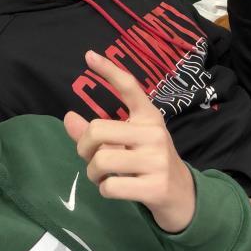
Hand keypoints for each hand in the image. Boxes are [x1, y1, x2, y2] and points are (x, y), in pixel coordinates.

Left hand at [64, 51, 195, 232]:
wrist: (183, 195)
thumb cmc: (148, 163)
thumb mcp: (128, 142)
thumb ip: (98, 133)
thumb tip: (68, 118)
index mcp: (149, 117)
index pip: (129, 87)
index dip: (108, 70)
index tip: (88, 56)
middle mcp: (154, 133)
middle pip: (97, 131)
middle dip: (84, 148)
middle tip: (90, 159)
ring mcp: (156, 160)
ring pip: (101, 161)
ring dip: (93, 173)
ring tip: (103, 177)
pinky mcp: (155, 187)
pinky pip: (110, 186)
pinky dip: (105, 190)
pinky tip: (116, 188)